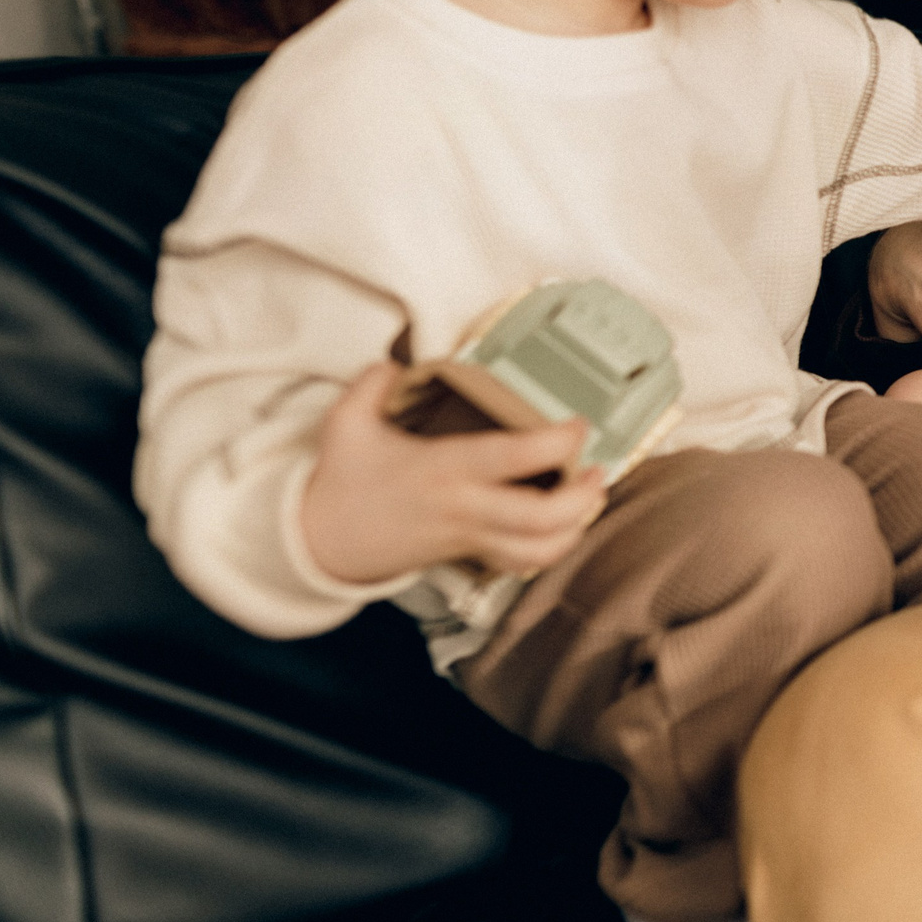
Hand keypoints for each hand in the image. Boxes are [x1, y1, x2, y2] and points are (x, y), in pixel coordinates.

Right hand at [298, 363, 607, 585]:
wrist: (321, 545)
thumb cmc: (342, 483)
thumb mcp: (344, 423)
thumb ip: (372, 383)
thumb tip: (397, 358)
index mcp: (441, 469)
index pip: (509, 459)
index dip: (554, 443)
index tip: (578, 424)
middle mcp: (462, 507)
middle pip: (537, 517)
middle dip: (582, 496)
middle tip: (599, 467)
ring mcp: (469, 536)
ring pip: (537, 549)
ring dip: (576, 526)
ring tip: (593, 494)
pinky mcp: (469, 555)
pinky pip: (521, 564)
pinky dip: (553, 549)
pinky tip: (568, 524)